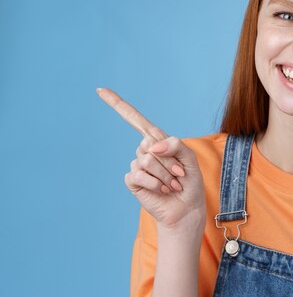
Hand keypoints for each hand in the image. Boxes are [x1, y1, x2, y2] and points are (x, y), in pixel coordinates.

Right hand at [97, 88, 206, 229]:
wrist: (186, 207)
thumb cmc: (189, 181)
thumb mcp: (189, 157)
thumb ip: (174, 144)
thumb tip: (150, 146)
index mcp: (157, 140)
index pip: (135, 119)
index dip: (118, 104)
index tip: (100, 90)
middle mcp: (145, 150)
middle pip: (151, 143)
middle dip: (170, 161)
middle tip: (179, 174)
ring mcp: (137, 165)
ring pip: (147, 160)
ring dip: (165, 175)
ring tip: (172, 184)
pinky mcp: (133, 181)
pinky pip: (140, 175)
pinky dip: (156, 184)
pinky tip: (162, 190)